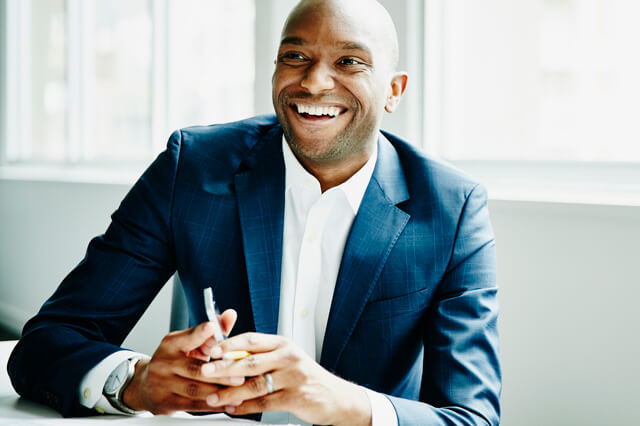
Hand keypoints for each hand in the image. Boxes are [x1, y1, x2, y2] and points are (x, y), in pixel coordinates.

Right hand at [122, 310, 243, 414]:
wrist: (146, 385)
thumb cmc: (176, 360)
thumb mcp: (190, 343)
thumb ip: (212, 332)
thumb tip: (230, 315)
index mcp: (171, 344)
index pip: (187, 337)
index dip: (200, 333)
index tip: (213, 327)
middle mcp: (164, 362)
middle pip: (194, 368)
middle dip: (219, 372)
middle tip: (239, 374)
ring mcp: (163, 384)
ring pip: (194, 388)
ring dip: (218, 390)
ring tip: (237, 390)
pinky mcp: (166, 402)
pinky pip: (192, 405)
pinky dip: (212, 405)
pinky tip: (227, 403)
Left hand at [202, 333, 371, 425]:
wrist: (335, 396)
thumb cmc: (305, 377)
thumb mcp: (286, 359)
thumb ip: (262, 357)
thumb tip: (229, 358)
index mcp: (283, 344)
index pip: (252, 340)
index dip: (230, 344)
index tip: (212, 350)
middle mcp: (288, 357)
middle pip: (250, 362)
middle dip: (224, 367)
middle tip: (205, 371)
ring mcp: (293, 377)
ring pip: (254, 385)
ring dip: (230, 392)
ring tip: (213, 397)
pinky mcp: (295, 397)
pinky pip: (264, 403)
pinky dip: (245, 407)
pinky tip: (233, 409)